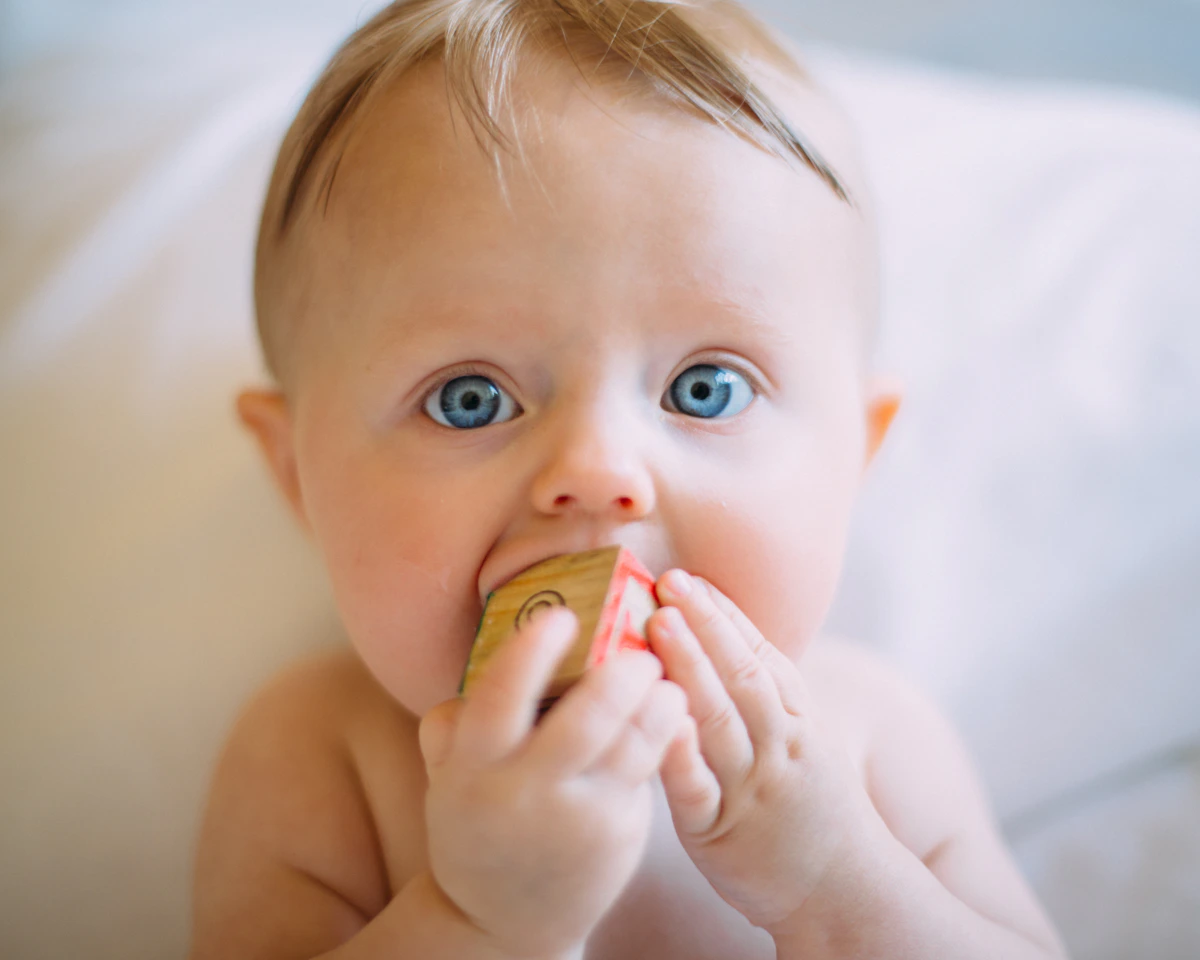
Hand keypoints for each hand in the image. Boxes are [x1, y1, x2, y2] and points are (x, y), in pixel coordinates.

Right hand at [419, 607, 687, 958]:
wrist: (502, 920)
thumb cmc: (478, 824)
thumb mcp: (448, 778)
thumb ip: (454, 724)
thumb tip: (479, 660)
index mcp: (474, 767)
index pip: (500, 698)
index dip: (532, 653)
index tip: (561, 617)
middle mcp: (526, 792)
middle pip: (585, 722)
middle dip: (620, 677)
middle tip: (639, 649)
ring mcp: (578, 818)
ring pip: (632, 746)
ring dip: (658, 704)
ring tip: (665, 678)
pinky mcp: (618, 834)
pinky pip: (648, 771)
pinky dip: (666, 734)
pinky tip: (673, 710)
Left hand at [648, 571, 877, 935]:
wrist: (845, 891)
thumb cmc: (809, 806)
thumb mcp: (803, 740)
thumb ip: (766, 694)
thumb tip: (719, 635)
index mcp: (796, 720)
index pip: (761, 655)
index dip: (724, 614)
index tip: (691, 576)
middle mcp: (777, 746)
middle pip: (742, 676)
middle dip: (705, 625)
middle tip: (670, 582)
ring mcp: (750, 788)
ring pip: (720, 720)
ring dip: (690, 668)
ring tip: (660, 624)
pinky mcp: (719, 831)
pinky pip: (698, 789)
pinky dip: (681, 755)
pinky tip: (660, 721)